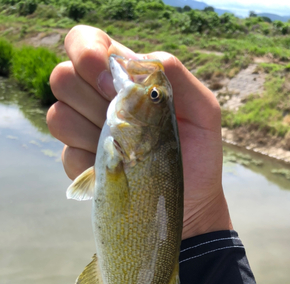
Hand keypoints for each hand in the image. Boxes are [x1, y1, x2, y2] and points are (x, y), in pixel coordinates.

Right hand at [47, 25, 231, 239]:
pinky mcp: (82, 164)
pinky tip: (122, 172)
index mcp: (126, 80)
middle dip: (90, 97)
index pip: (87, 44)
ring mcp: (87, 133)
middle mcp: (99, 101)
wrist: (191, 204)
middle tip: (122, 121)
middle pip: (62, 77)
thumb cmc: (199, 155)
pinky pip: (68, 156)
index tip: (106, 76)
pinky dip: (95, 165)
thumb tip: (131, 61)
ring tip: (130, 151)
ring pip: (58, 116)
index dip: (86, 51)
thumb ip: (175, 76)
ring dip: (93, 133)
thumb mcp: (202, 112)